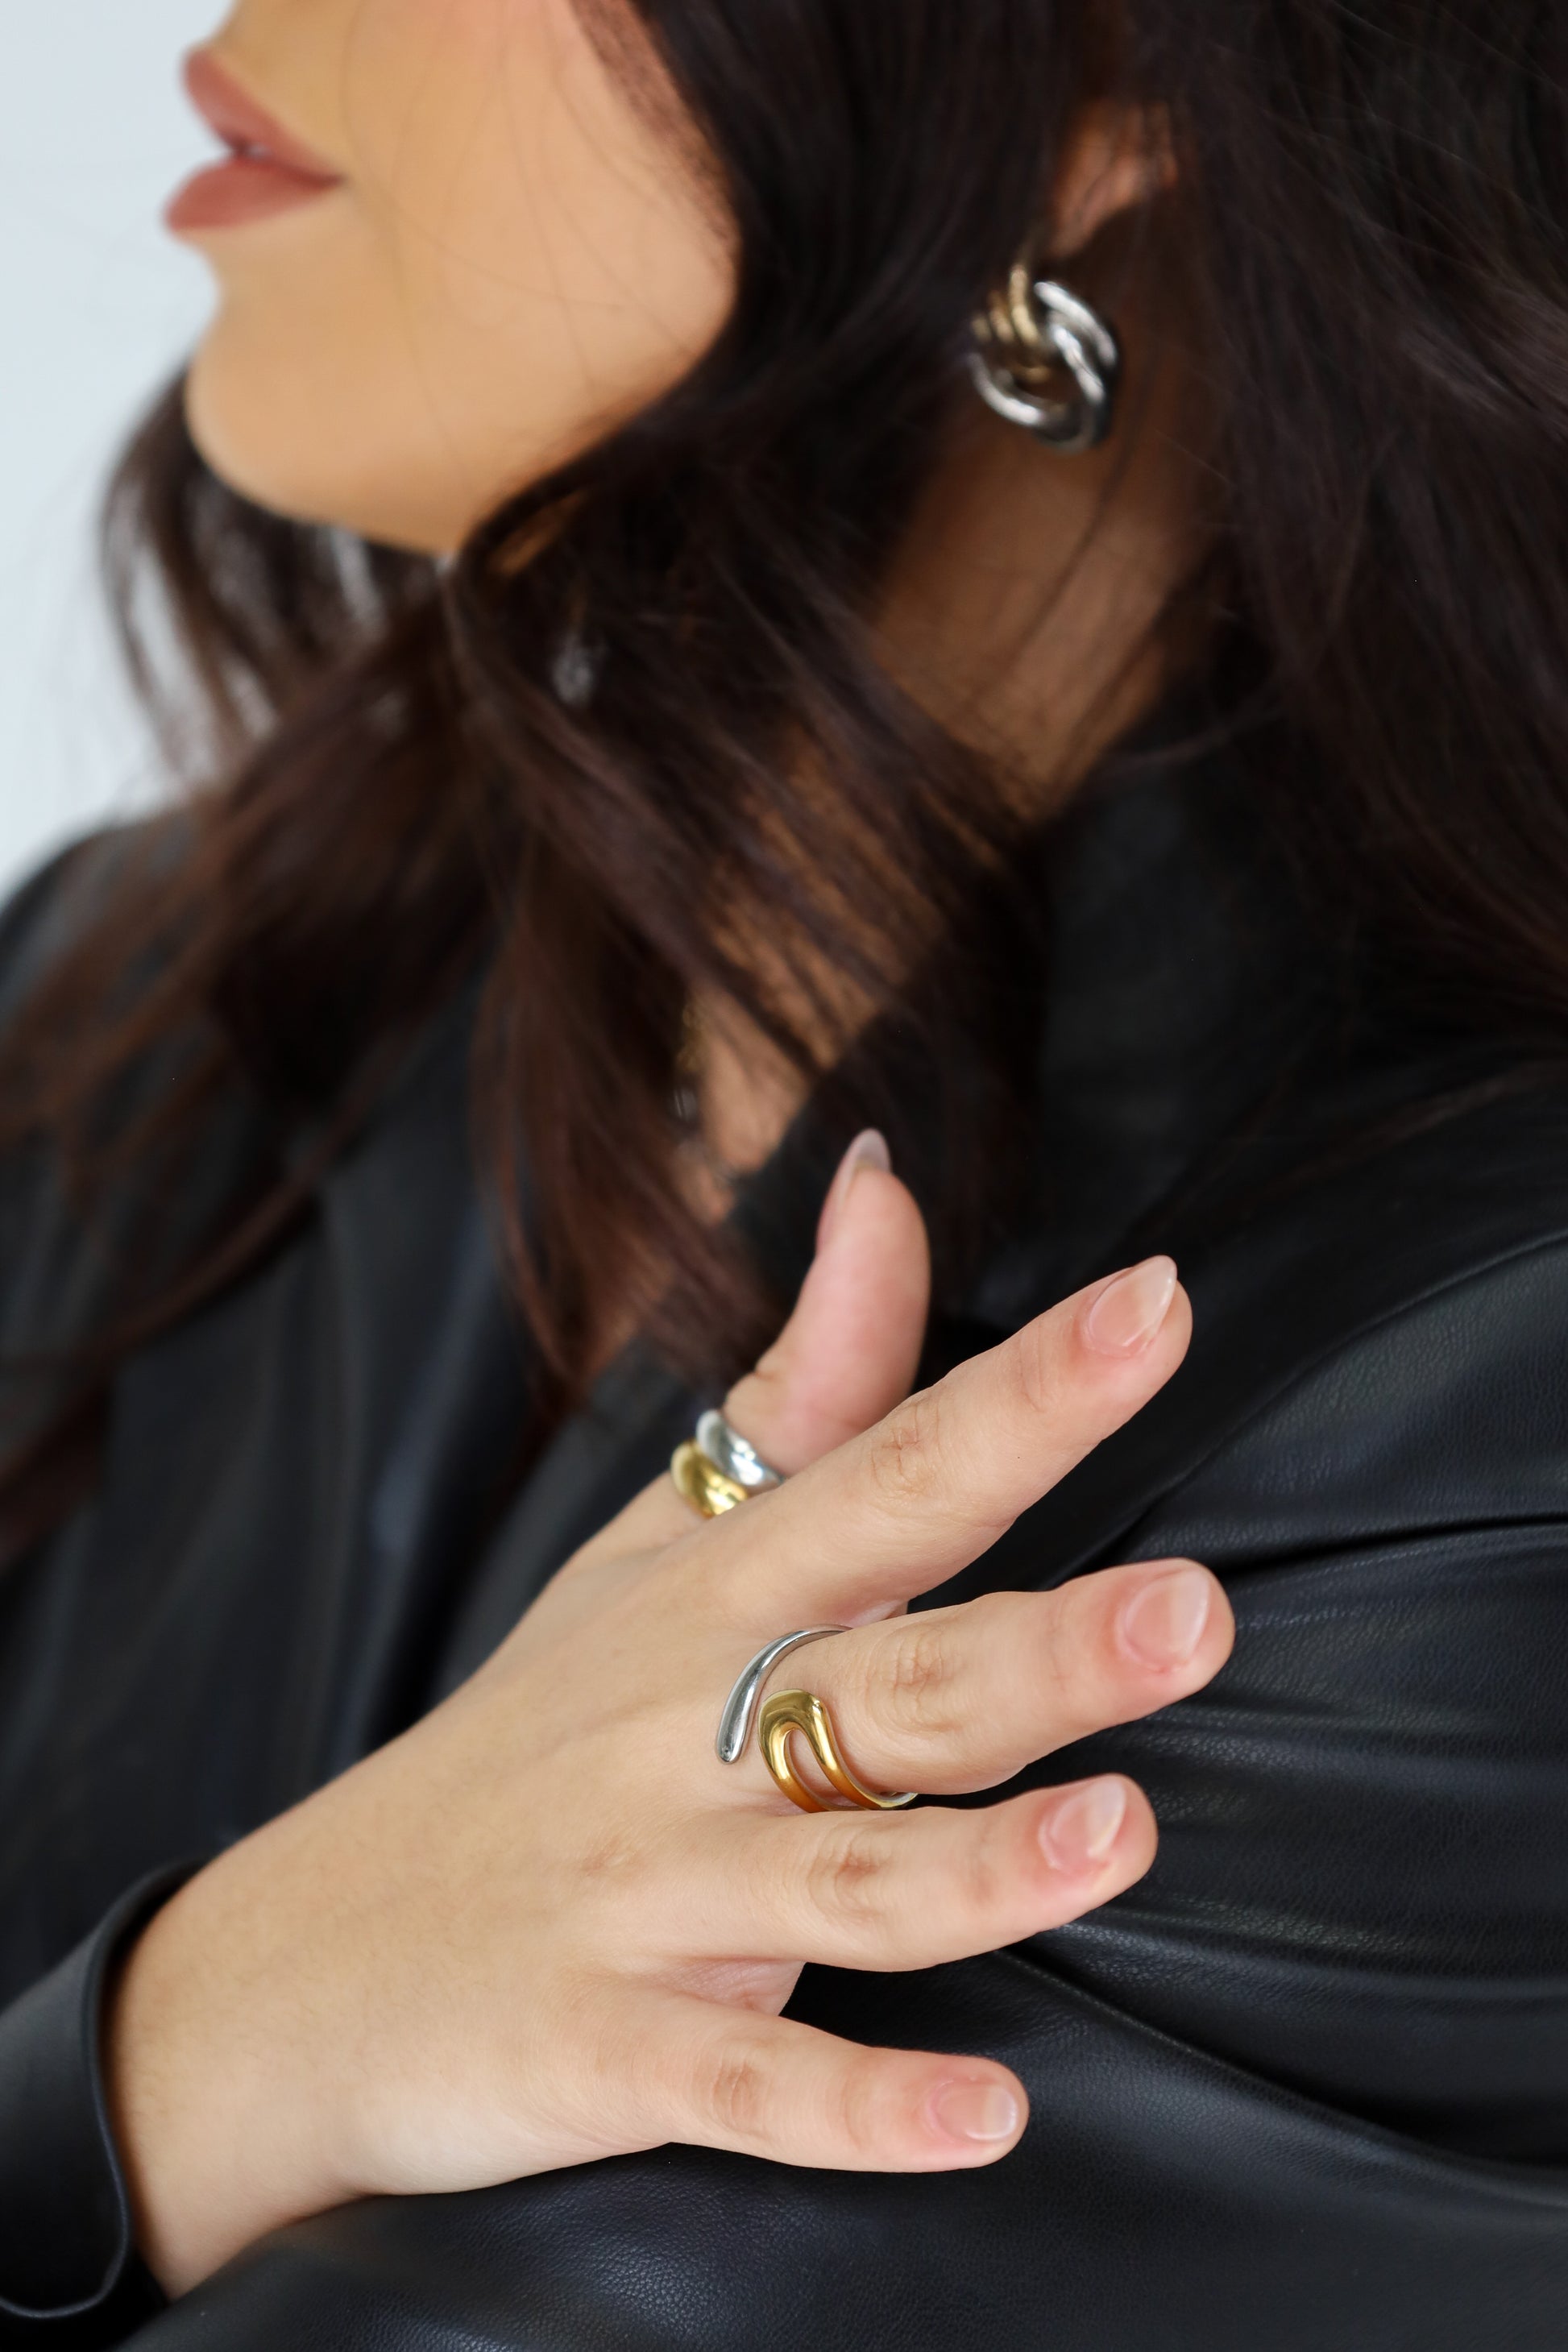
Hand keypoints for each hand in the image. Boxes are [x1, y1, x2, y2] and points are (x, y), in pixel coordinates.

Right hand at [108, 1136, 1230, 2293]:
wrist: (308, 1955)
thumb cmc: (536, 1725)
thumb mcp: (663, 1539)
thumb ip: (812, 1373)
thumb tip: (892, 1182)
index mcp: (723, 1597)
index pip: (897, 1472)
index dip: (1028, 1392)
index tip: (1157, 1305)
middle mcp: (691, 1731)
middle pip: (889, 1679)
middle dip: (1040, 1648)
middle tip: (1196, 1611)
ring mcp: (643, 1892)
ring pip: (834, 1875)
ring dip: (976, 1864)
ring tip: (1118, 1837)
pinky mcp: (600, 2043)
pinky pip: (738, 2083)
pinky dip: (852, 2106)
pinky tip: (982, 2122)